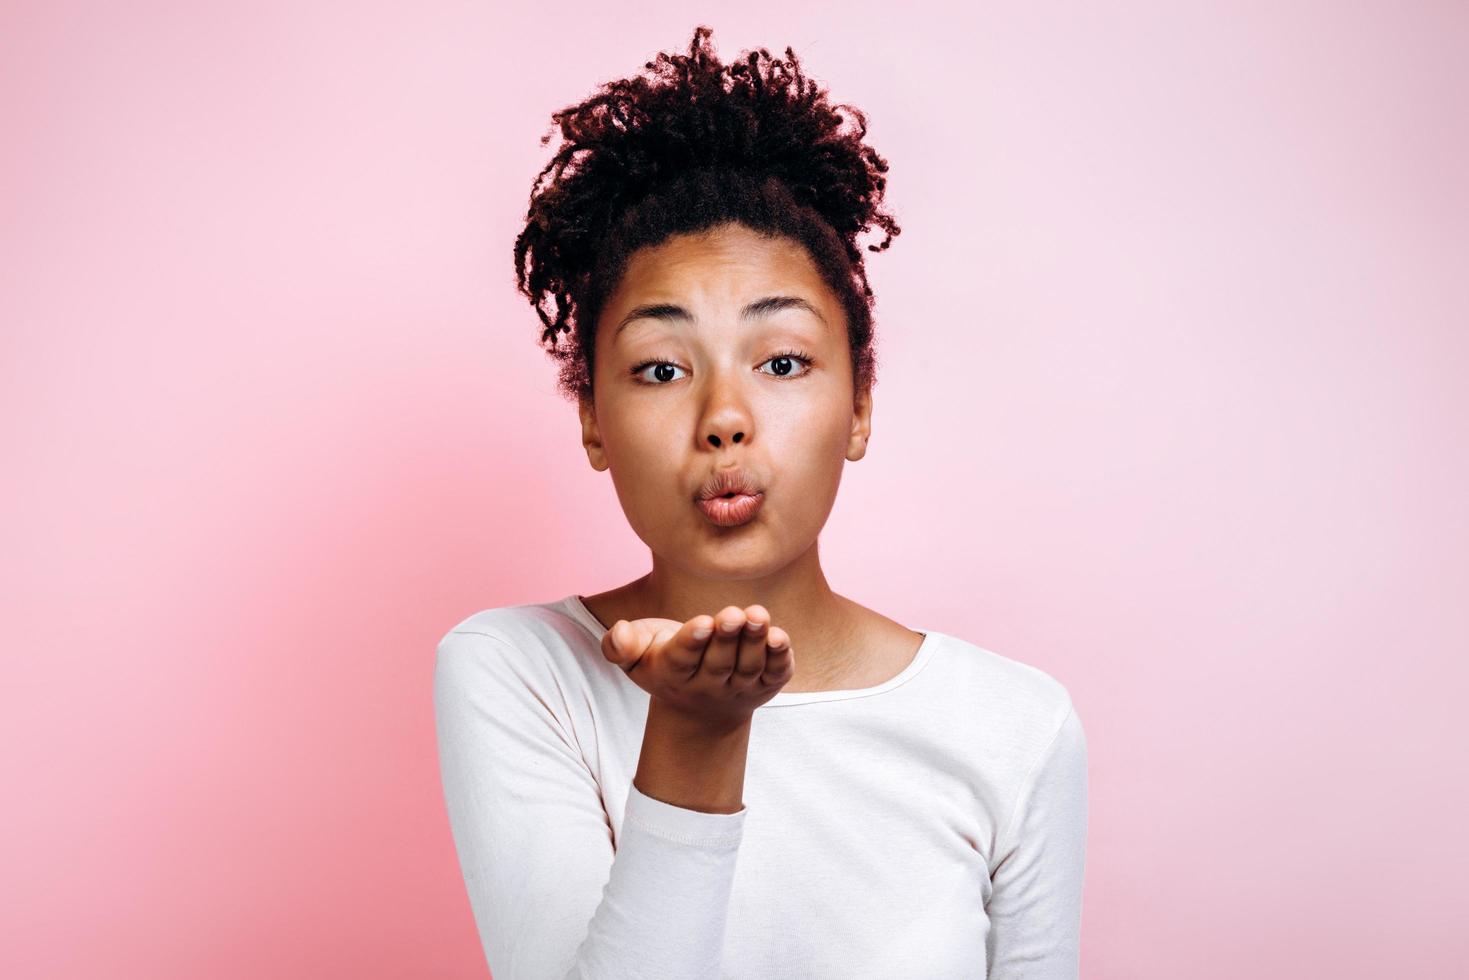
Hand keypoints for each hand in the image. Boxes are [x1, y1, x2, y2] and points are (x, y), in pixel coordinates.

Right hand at [600, 605, 793, 727]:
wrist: (699, 710)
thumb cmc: (663, 664)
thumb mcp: (635, 656)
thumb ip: (620, 645)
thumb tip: (619, 632)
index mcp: (672, 674)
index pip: (682, 659)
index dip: (693, 641)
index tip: (703, 622)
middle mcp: (708, 685)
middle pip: (719, 663)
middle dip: (726, 638)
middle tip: (733, 614)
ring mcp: (739, 688)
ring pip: (749, 667)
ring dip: (755, 643)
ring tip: (758, 616)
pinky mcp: (766, 685)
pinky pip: (775, 674)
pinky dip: (780, 658)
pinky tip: (780, 637)